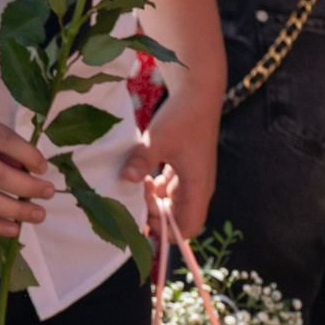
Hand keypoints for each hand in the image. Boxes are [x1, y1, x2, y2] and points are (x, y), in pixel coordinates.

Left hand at [124, 100, 217, 238]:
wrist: (197, 94)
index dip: (167, 230)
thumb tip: (127, 178)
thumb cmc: (182, 117)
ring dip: (153, 199)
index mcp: (197, 187)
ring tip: (136, 183)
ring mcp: (192, 177)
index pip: (189, 226)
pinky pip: (170, 188)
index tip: (144, 216)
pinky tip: (141, 174)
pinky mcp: (185, 167)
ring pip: (172, 202)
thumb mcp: (158, 139)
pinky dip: (156, 187)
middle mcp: (198, 187)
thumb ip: (142, 160)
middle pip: (178, 217)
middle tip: (135, 197)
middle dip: (155, 214)